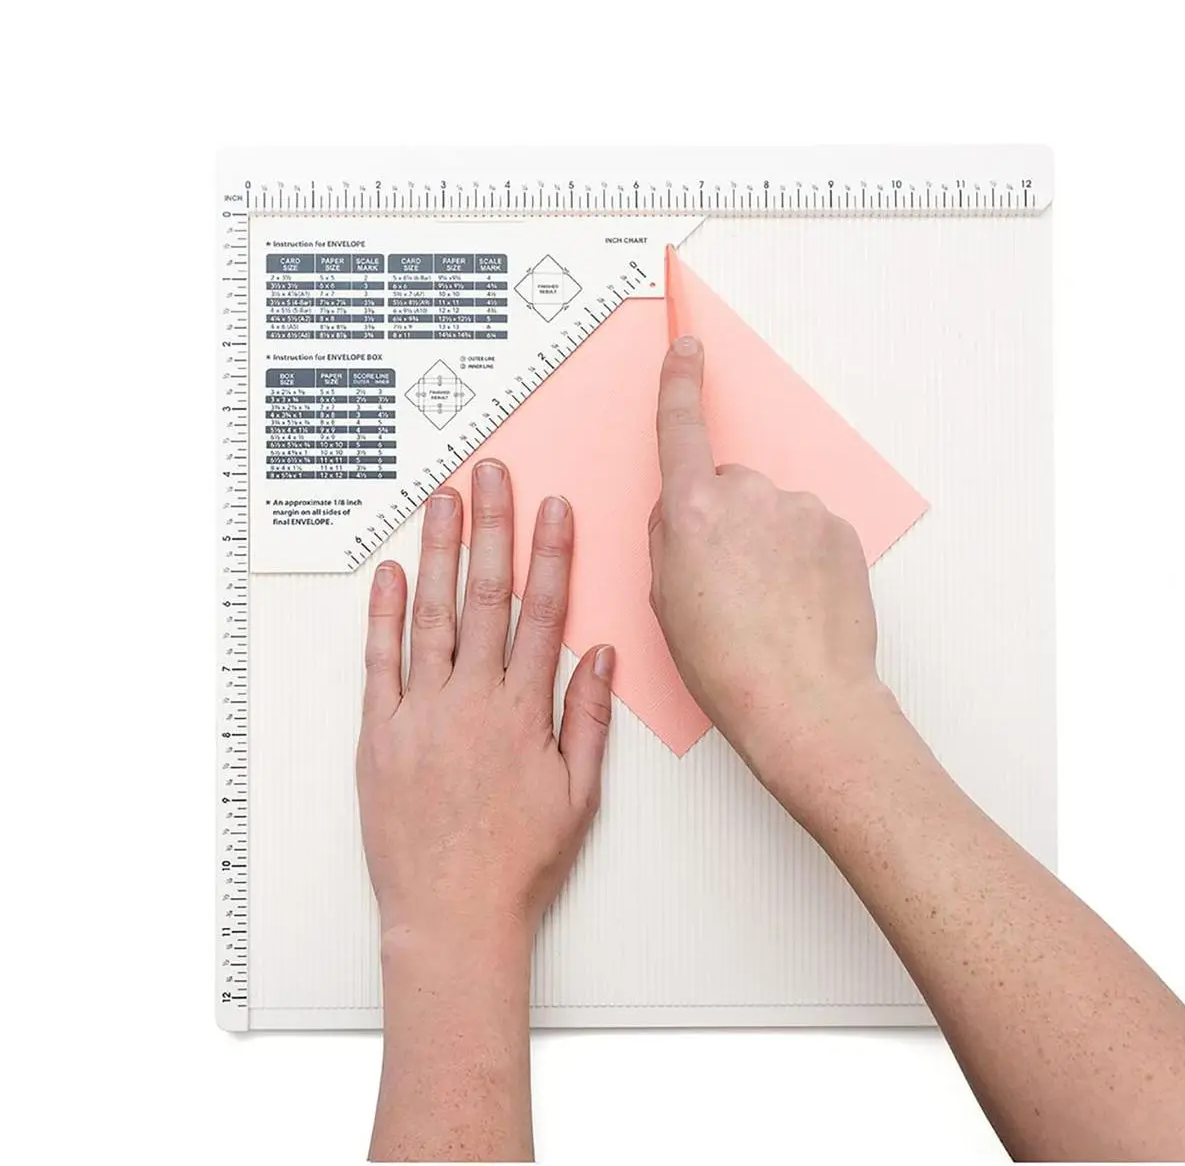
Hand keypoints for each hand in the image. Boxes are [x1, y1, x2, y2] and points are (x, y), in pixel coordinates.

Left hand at [357, 459, 614, 952]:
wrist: (451, 918)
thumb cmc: (517, 864)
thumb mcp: (578, 796)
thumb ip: (587, 719)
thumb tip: (596, 656)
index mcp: (522, 713)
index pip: (541, 613)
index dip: (549, 555)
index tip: (552, 510)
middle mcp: (470, 702)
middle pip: (483, 596)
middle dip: (490, 528)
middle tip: (490, 476)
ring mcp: (419, 714)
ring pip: (430, 615)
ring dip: (436, 552)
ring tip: (441, 502)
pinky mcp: (378, 735)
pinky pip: (378, 663)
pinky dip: (381, 615)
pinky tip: (387, 574)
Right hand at [648, 336, 897, 799]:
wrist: (803, 699)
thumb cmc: (727, 664)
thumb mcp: (665, 600)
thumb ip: (670, 538)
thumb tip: (683, 513)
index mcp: (693, 511)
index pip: (682, 429)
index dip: (680, 384)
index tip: (686, 349)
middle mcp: (749, 496)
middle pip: (728, 486)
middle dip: (724, 519)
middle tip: (726, 582)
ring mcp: (801, 510)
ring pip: (772, 512)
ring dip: (766, 542)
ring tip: (767, 603)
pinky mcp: (839, 531)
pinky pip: (809, 531)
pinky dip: (801, 557)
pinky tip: (797, 601)